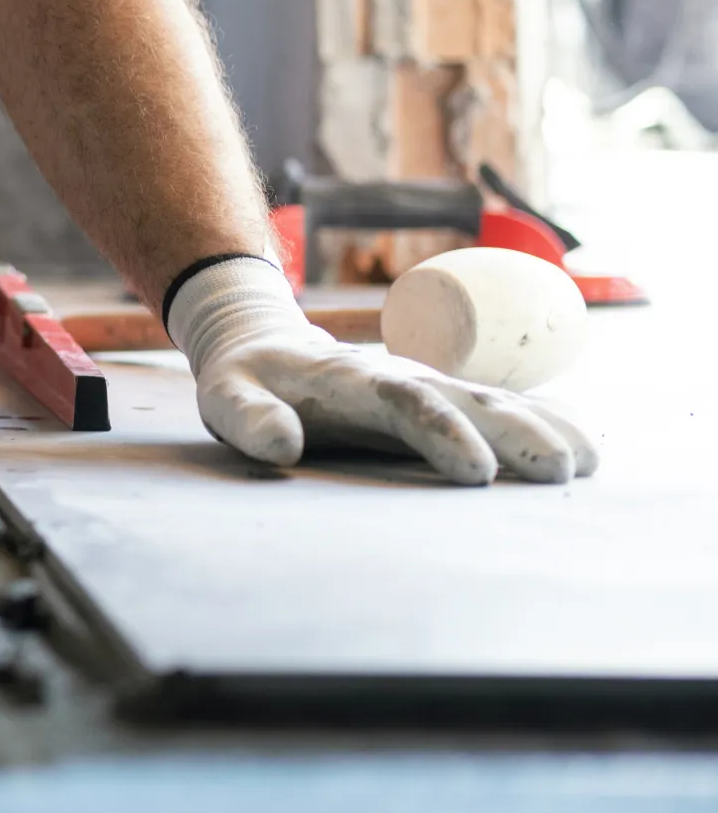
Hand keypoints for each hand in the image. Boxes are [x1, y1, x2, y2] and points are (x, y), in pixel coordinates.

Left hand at [168, 257, 599, 484]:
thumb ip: (249, 418)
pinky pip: (498, 404)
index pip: (404, 403)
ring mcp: (425, 383)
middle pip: (465, 399)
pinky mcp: (440, 397)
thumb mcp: (226, 395)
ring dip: (540, 426)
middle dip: (514, 432)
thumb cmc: (245, 379)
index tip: (478, 472)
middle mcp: (399, 377)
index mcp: (350, 379)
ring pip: (492, 399)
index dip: (442, 432)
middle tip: (557, 471)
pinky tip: (582, 445)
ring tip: (586, 462)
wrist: (262, 340)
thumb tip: (281, 447)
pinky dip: (542, 419)